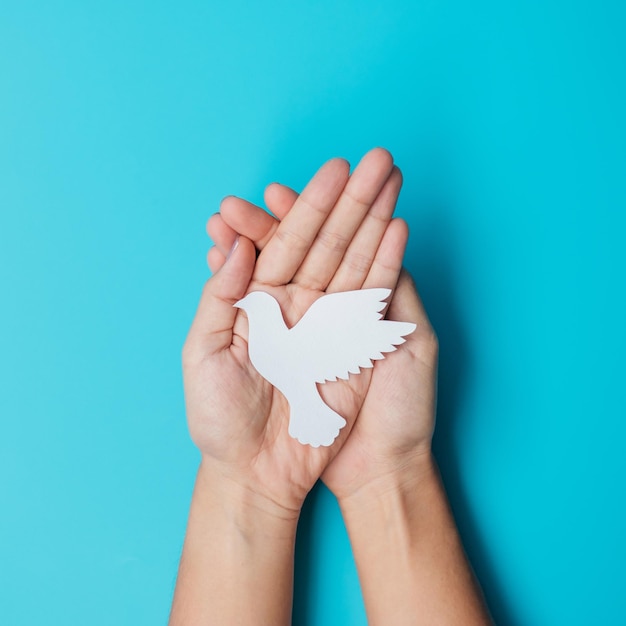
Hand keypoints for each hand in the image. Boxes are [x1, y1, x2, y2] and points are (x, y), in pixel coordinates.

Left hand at [184, 148, 406, 516]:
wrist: (259, 473)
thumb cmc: (221, 420)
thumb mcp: (202, 355)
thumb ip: (220, 297)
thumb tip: (237, 245)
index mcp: (259, 300)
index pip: (284, 241)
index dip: (305, 206)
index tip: (327, 173)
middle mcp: (297, 303)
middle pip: (326, 241)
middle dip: (350, 200)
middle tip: (374, 158)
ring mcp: (328, 323)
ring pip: (355, 260)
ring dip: (375, 220)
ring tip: (392, 179)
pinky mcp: (354, 348)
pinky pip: (372, 300)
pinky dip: (386, 265)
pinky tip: (398, 230)